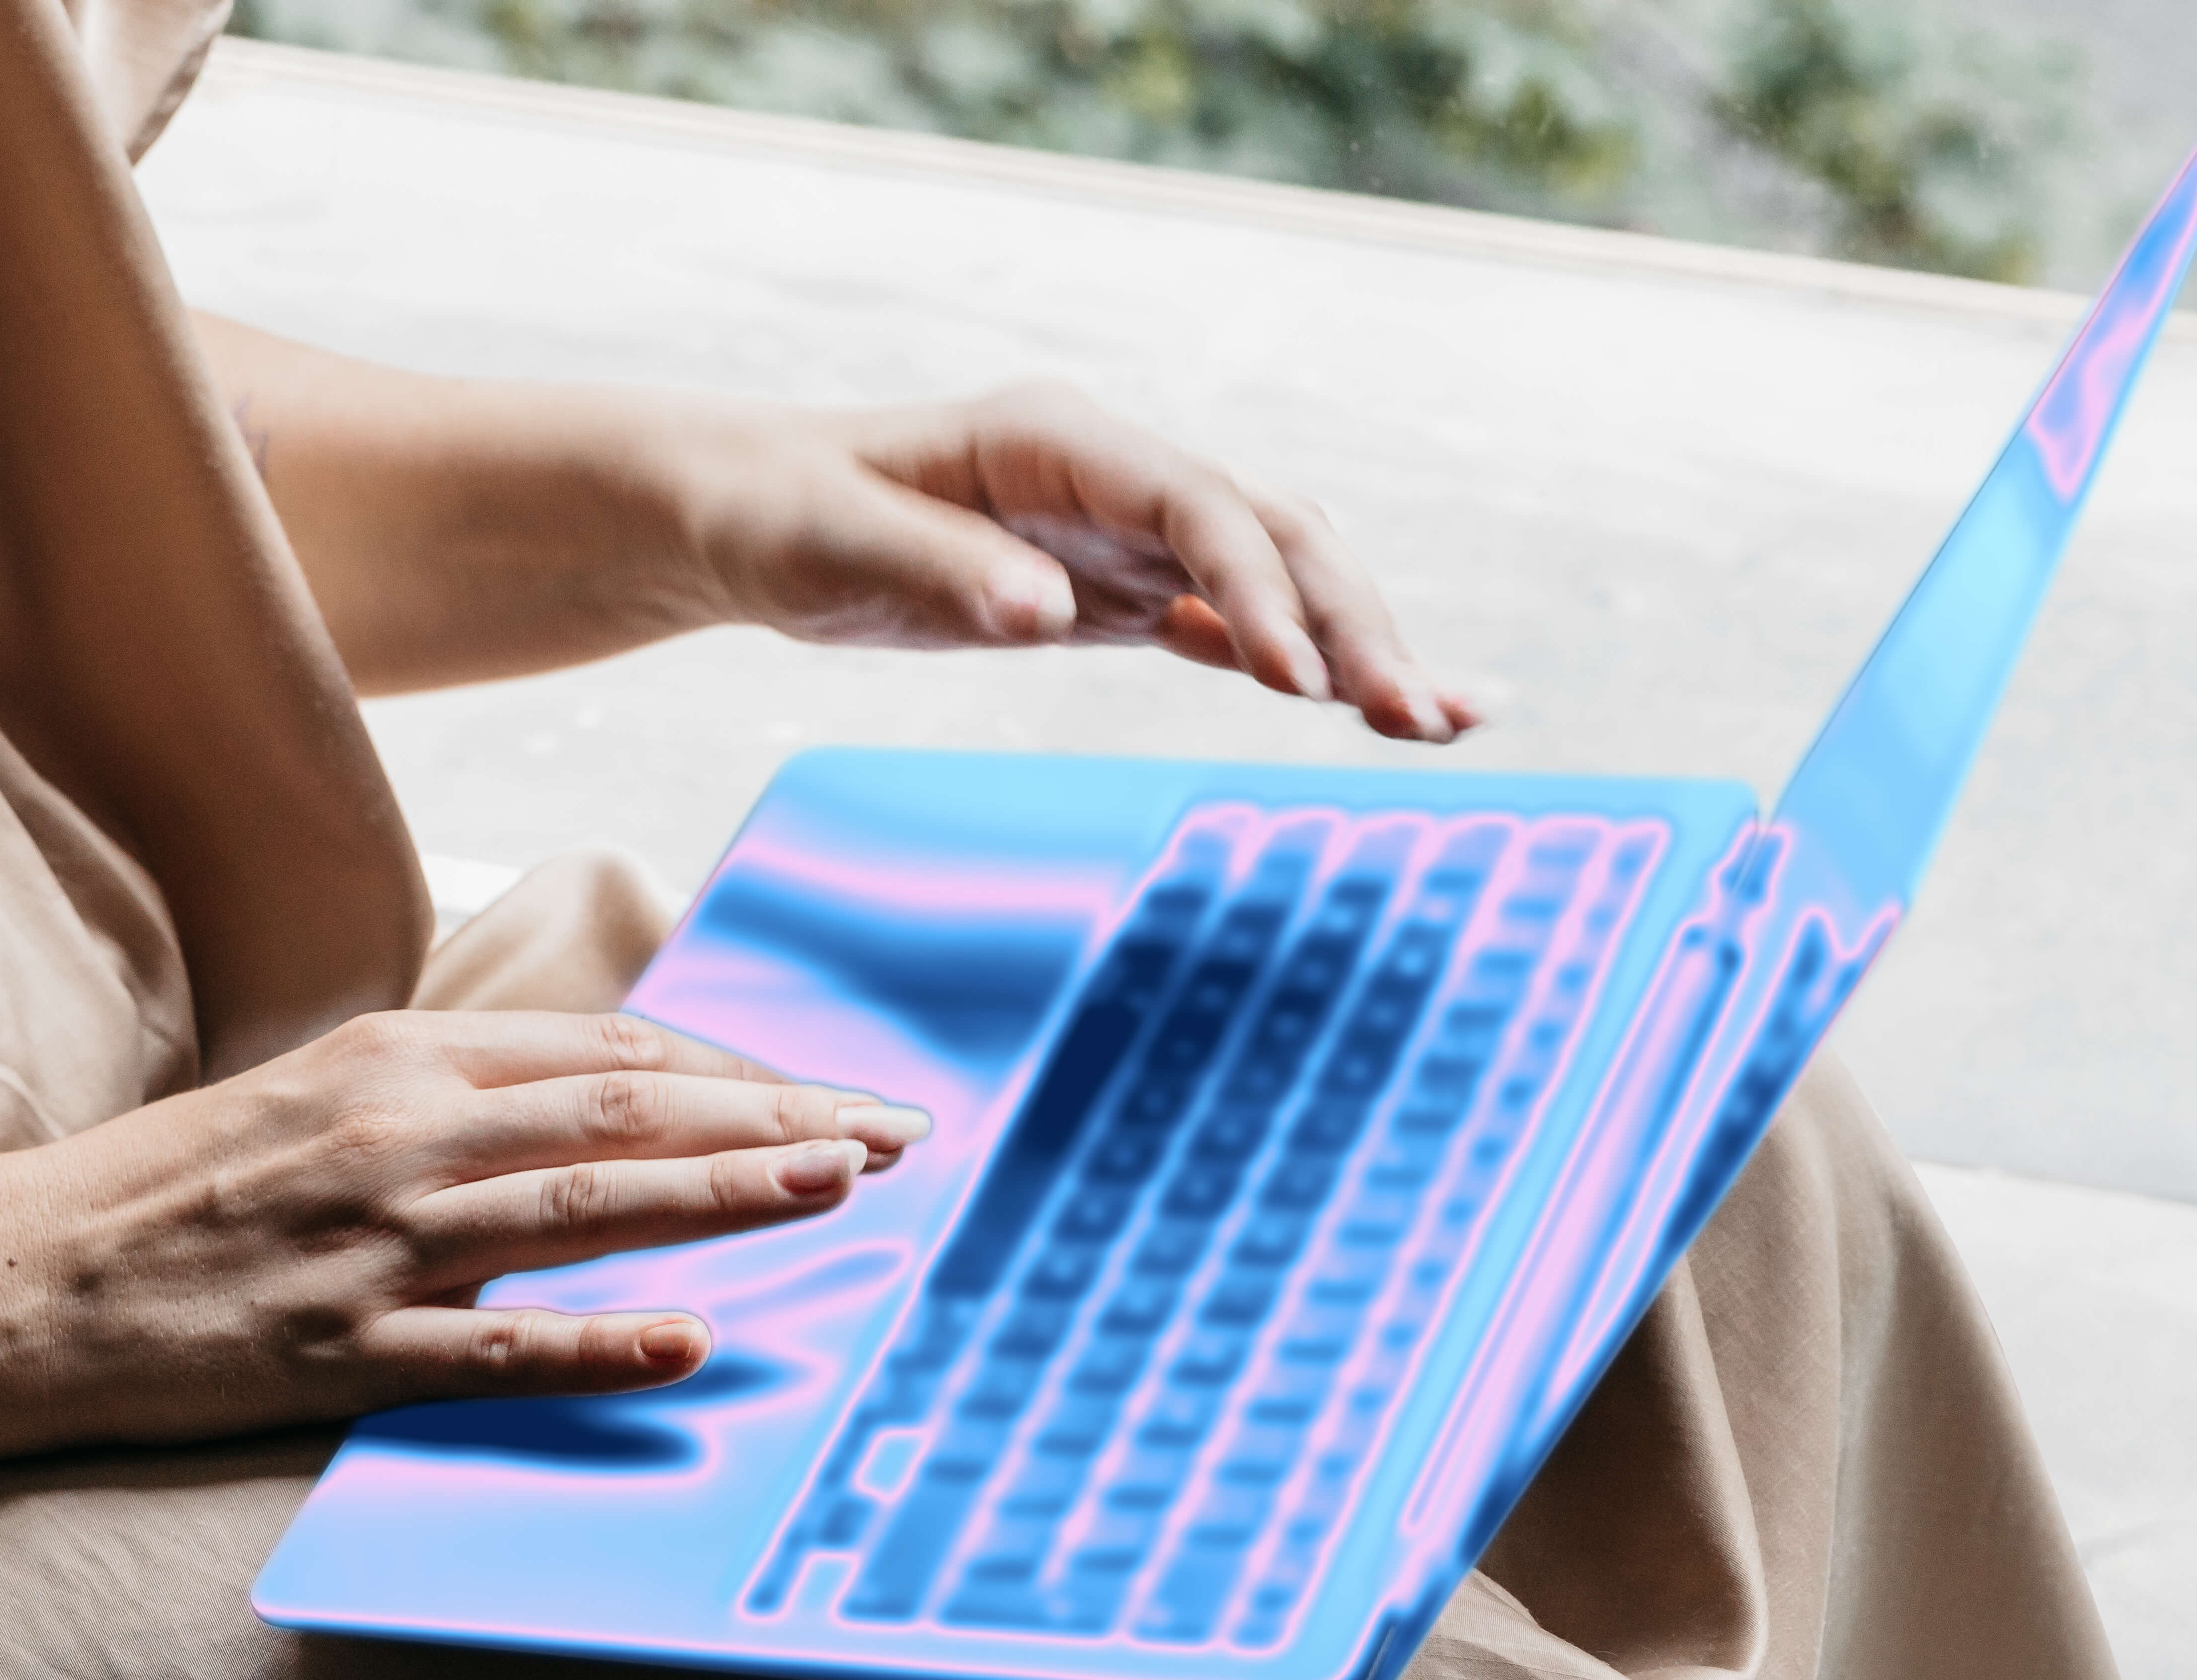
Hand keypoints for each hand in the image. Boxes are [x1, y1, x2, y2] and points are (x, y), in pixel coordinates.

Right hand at [0, 1010, 928, 1447]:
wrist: (13, 1277)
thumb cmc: (187, 1185)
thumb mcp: (334, 1092)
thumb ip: (467, 1090)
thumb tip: (613, 1094)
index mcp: (406, 1058)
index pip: (611, 1052)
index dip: (739, 1073)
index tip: (842, 1096)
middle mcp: (403, 1130)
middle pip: (624, 1109)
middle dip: (773, 1118)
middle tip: (899, 1135)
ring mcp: (375, 1241)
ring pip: (583, 1206)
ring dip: (721, 1195)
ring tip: (840, 1188)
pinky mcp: (338, 1348)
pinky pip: (491, 1345)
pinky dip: (597, 1341)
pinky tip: (692, 1339)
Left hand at [656, 383, 1484, 743]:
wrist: (747, 516)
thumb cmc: (777, 516)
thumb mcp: (830, 546)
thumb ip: (941, 572)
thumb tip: (1051, 613)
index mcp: (1056, 442)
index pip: (1195, 506)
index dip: (1257, 586)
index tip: (1296, 679)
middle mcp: (1115, 476)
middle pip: (1271, 535)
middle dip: (1352, 621)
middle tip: (1420, 718)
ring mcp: (1130, 534)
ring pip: (1278, 576)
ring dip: (1359, 643)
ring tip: (1449, 720)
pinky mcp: (1124, 594)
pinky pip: (1238, 626)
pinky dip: (1310, 667)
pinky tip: (1381, 715)